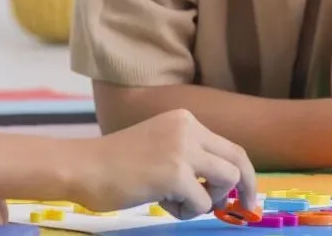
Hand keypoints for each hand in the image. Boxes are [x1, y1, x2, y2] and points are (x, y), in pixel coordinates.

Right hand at [82, 109, 255, 219]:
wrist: (83, 167)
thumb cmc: (115, 164)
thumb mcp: (160, 146)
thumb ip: (190, 157)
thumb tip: (226, 185)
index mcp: (184, 120)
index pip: (230, 147)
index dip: (245, 174)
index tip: (248, 195)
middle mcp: (187, 128)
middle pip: (238, 161)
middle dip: (246, 188)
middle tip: (245, 209)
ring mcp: (182, 149)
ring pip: (225, 182)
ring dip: (207, 201)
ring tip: (177, 202)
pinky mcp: (175, 173)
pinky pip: (201, 203)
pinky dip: (186, 211)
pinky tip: (162, 203)